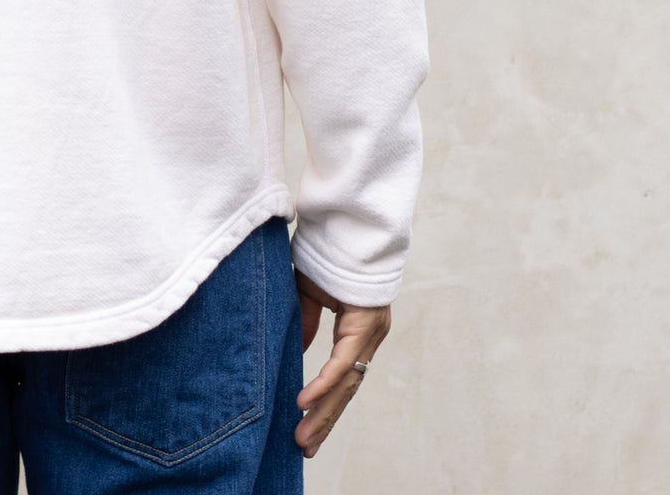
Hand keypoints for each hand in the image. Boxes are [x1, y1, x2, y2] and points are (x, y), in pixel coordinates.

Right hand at [293, 270, 390, 458]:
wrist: (346, 221)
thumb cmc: (327, 252)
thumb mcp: (310, 293)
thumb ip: (306, 324)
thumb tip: (299, 352)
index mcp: (359, 331)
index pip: (343, 379)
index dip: (325, 405)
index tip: (308, 429)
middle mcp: (369, 337)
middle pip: (346, 390)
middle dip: (323, 421)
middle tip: (304, 447)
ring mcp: (370, 332)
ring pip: (346, 384)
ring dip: (322, 413)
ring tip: (303, 438)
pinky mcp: (365, 323)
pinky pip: (342, 362)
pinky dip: (323, 383)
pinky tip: (306, 402)